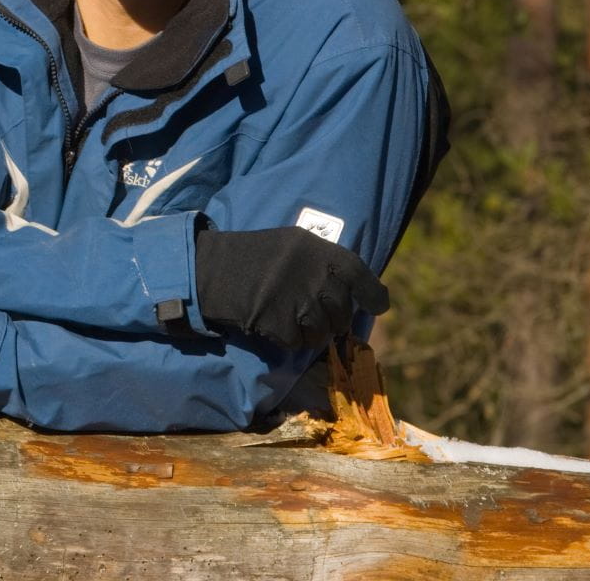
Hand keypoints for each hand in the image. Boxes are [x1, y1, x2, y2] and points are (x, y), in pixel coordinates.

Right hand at [193, 225, 388, 348]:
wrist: (212, 268)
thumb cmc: (254, 255)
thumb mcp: (293, 246)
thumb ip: (323, 265)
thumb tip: (353, 293)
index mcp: (321, 251)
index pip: (360, 277)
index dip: (373, 295)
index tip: (377, 307)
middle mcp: (316, 275)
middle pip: (342, 313)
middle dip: (332, 320)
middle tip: (312, 314)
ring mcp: (299, 301)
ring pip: (323, 333)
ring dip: (310, 333)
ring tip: (290, 319)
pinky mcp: (281, 323)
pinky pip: (297, 343)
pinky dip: (287, 339)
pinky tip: (272, 324)